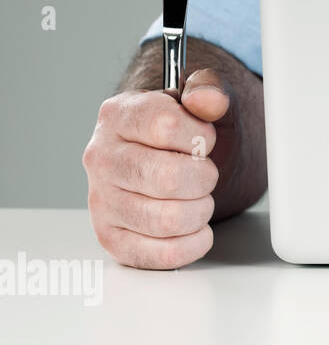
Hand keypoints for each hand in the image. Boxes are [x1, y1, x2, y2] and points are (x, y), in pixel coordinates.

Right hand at [83, 69, 233, 268]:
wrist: (175, 156)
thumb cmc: (189, 128)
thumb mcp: (204, 97)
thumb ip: (209, 90)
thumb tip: (208, 100)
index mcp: (118, 115)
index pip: (166, 126)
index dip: (201, 136)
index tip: (204, 139)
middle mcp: (101, 158)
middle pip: (168, 178)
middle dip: (204, 177)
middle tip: (204, 173)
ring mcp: (102, 200)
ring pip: (166, 220)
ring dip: (200, 211)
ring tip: (198, 198)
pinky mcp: (112, 238)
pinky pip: (159, 254)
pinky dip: (191, 244)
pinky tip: (196, 228)